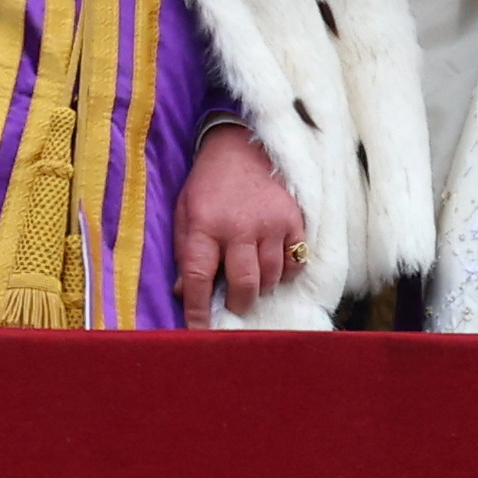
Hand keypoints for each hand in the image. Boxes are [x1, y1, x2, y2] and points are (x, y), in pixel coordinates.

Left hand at [175, 119, 306, 319]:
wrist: (239, 146)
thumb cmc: (207, 186)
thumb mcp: (184, 214)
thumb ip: (184, 253)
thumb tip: (182, 293)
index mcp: (203, 226)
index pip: (197, 278)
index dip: (197, 310)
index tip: (199, 331)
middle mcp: (238, 228)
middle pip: (243, 286)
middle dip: (238, 304)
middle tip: (234, 302)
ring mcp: (269, 224)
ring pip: (271, 278)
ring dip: (261, 286)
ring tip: (252, 276)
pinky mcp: (292, 219)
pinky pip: (295, 262)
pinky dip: (285, 271)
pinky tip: (273, 262)